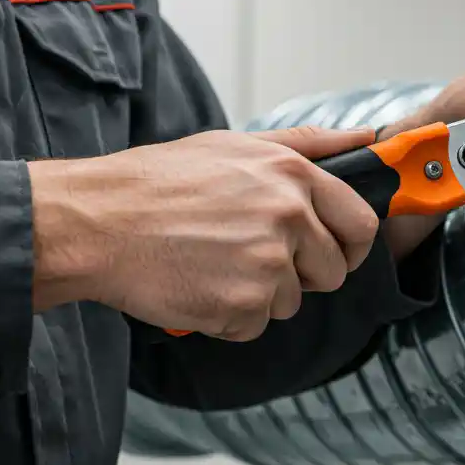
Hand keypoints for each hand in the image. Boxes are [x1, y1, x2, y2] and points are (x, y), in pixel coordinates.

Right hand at [27, 127, 380, 341]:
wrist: (96, 221)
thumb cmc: (160, 182)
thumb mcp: (237, 145)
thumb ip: (309, 143)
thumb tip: (368, 138)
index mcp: (293, 175)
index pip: (361, 224)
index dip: (349, 245)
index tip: (332, 251)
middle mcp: (288, 217)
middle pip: (332, 271)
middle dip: (301, 273)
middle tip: (251, 258)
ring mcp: (267, 265)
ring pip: (291, 301)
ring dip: (259, 295)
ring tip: (212, 264)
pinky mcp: (241, 306)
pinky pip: (254, 326)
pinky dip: (228, 317)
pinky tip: (197, 286)